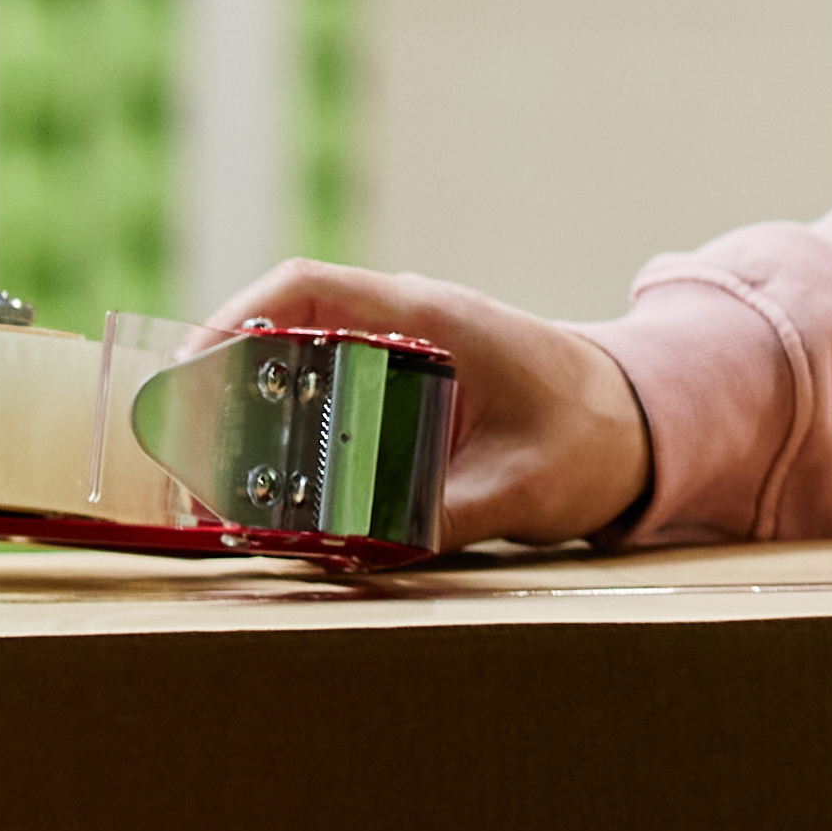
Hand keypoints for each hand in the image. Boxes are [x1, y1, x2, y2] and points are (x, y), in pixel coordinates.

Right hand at [206, 261, 650, 548]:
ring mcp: (406, 355)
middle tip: (186, 448)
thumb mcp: (526, 485)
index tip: (190, 368)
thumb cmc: (594, 437)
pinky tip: (274, 488)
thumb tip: (371, 543)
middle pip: (287, 329)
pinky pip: (332, 398)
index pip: (307, 287)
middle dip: (226, 383)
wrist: (645, 424)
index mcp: (430, 317)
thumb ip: (451, 511)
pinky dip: (294, 435)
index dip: (237, 318)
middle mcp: (407, 324)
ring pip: (303, 367)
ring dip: (255, 415)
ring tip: (214, 480)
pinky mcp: (408, 391)